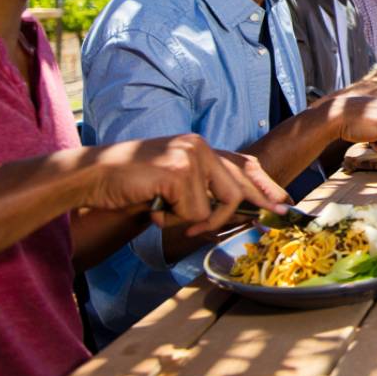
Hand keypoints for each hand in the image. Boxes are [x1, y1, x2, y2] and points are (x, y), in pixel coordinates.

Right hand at [81, 134, 287, 236]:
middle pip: (238, 189)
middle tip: (241, 229)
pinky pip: (194, 212)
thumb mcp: (172, 182)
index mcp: (200, 147)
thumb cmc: (129, 183)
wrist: (93, 175)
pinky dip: (174, 219)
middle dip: (239, 215)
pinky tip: (154, 207)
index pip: (245, 163)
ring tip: (166, 214)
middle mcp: (199, 147)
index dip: (265, 185)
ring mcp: (190, 157)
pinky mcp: (179, 172)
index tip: (283, 203)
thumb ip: (200, 188)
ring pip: (216, 206)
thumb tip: (233, 211)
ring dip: (193, 221)